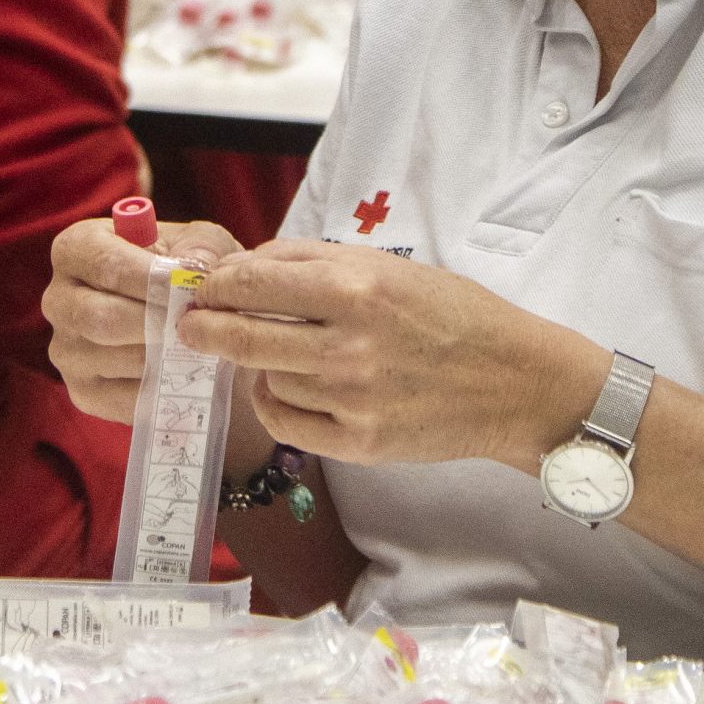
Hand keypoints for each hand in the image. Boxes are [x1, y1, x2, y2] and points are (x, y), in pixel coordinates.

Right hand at [43, 214, 241, 422]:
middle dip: (156, 321)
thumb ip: (200, 247)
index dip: (150, 277)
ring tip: (198, 343)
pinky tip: (185, 370)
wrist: (187, 317)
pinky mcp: (83, 391)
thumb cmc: (186, 269)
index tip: (186, 285)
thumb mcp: (199, 242)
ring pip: (117, 358)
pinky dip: (162, 386)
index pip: (106, 265)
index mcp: (76, 249)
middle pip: (103, 318)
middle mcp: (58, 300)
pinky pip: (124, 397)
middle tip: (195, 321)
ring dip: (164, 354)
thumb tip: (194, 268)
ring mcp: (66, 350)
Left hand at [174, 238, 604, 467]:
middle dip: (204, 327)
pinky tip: (289, 386)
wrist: (514, 381)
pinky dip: (275, 401)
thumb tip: (243, 266)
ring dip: (260, 362)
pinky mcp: (358, 442)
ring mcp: (352, 398)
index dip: (215, 284)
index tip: (199, 285)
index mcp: (358, 288)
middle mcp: (349, 344)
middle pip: (242, 336)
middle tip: (190, 324)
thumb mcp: (388, 266)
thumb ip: (313, 261)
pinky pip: (286, 420)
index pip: (253, 283)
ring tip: (281, 350)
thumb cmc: (452, 313)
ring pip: (265, 377)